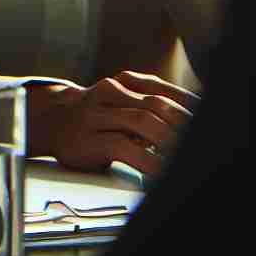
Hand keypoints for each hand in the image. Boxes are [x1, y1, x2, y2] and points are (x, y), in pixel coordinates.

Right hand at [27, 73, 198, 175]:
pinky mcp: (88, 139)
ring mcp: (96, 114)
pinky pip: (124, 147)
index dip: (189, 106)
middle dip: (184, 124)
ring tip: (186, 155)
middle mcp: (109, 93)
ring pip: (142, 122)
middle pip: (156, 104)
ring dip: (170, 140)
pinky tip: (160, 172)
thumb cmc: (92, 119)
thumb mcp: (118, 106)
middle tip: (202, 140)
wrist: (47, 123)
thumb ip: (147, 109)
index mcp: (122, 84)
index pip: (164, 91)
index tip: (208, 121)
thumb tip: (187, 124)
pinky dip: (147, 160)